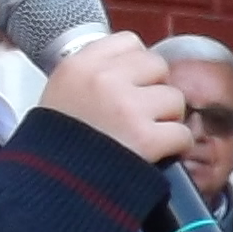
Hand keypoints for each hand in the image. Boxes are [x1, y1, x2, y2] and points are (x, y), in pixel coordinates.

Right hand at [32, 33, 188, 164]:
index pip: (129, 42)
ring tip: (142, 135)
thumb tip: (132, 66)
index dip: (135, 65)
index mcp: (78, 66)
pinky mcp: (145, 138)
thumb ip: (91, 74)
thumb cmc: (54, 147)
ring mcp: (126, 108)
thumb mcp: (59, 94)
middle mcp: (103, 80)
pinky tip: (154, 153)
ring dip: (166, 119)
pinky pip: (182, 134)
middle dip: (154, 89)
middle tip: (138, 113)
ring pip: (174, 99)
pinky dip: (174, 147)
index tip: (129, 85)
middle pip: (157, 66)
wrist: (50, 189)